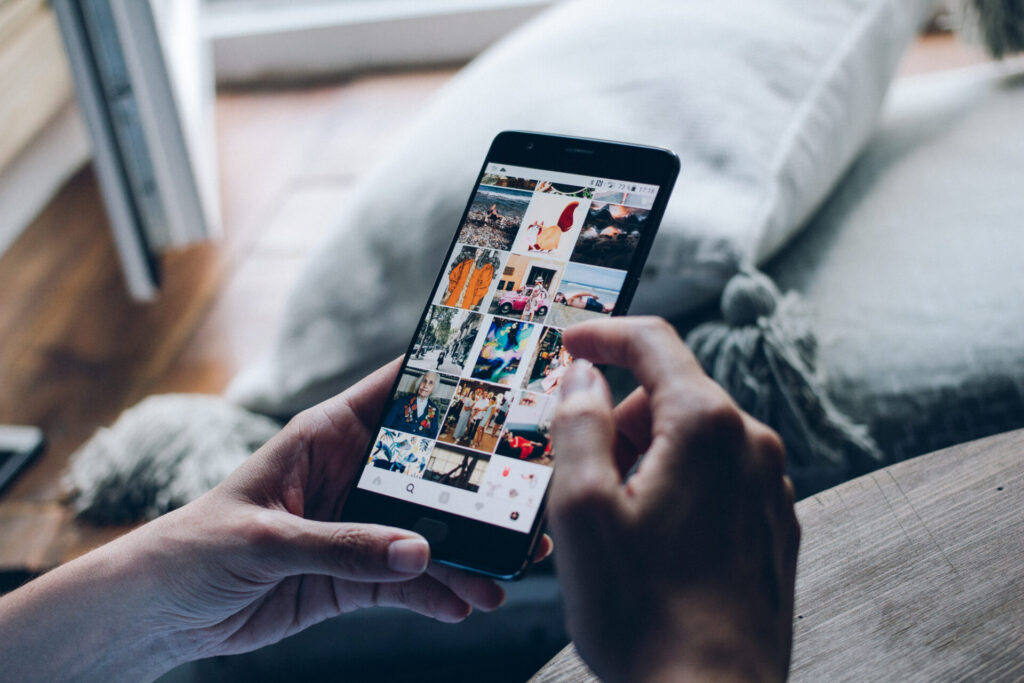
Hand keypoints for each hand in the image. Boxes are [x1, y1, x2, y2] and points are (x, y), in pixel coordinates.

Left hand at [0, 359, 549, 680]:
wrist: (162, 613)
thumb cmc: (196, 548)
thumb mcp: (266, 540)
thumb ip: (343, 546)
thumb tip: (417, 552)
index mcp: (327, 436)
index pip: (398, 392)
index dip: (449, 382)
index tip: (505, 381)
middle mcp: (353, 475)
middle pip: (429, 470)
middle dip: (476, 485)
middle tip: (525, 499)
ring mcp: (358, 526)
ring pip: (427, 531)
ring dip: (466, 553)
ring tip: (506, 574)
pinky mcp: (355, 574)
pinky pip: (407, 582)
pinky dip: (436, 595)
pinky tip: (466, 605)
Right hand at [548, 318, 799, 682]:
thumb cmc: (644, 614)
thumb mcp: (581, 509)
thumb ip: (578, 423)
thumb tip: (583, 375)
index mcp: (707, 426)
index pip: (654, 343)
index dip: (604, 335)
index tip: (571, 345)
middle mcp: (751, 445)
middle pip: (670, 395)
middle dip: (620, 422)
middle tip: (584, 480)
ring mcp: (768, 487)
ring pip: (691, 440)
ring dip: (646, 461)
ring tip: (619, 528)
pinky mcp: (771, 525)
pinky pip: (715, 478)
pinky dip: (677, 489)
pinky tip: (654, 546)